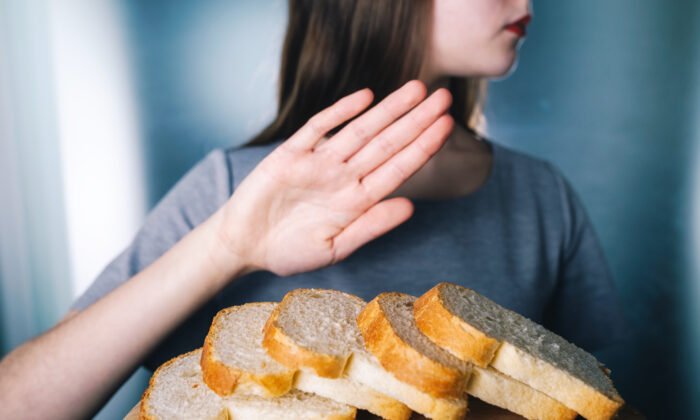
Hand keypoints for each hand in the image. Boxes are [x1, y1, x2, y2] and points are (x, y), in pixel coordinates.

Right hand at [216, 80, 453, 275]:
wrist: (244, 245)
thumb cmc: (288, 252)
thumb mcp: (334, 248)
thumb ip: (371, 227)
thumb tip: (410, 207)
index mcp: (357, 201)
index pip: (398, 169)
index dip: (423, 147)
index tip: (447, 128)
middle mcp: (343, 177)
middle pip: (386, 143)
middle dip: (416, 120)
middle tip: (445, 97)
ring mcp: (318, 163)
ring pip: (359, 130)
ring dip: (387, 110)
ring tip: (416, 89)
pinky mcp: (290, 154)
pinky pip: (318, 128)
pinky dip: (340, 112)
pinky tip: (365, 97)